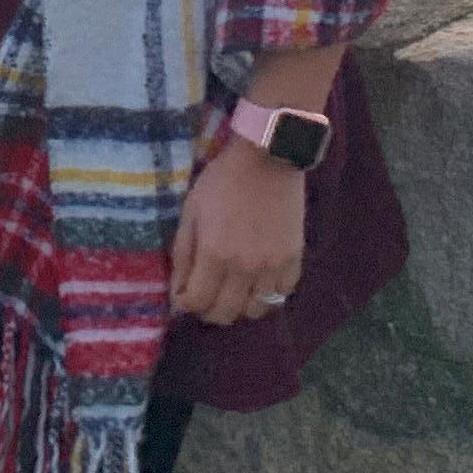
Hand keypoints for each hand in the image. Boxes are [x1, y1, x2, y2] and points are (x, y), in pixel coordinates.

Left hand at [169, 134, 306, 325]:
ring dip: (239, 307)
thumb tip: (178, 290)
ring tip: (232, 292)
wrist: (268, 159)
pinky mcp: (294, 259)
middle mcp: (245, 268)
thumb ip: (182, 254)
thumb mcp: (191, 212)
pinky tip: (258, 283)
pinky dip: (268, 296)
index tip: (183, 294)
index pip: (197, 302)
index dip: (185, 303)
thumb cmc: (223, 181)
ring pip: (255, 311)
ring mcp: (273, 266)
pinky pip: (283, 294)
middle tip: (205, 297)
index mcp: (215, 254)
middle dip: (208, 311)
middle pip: (225, 313)